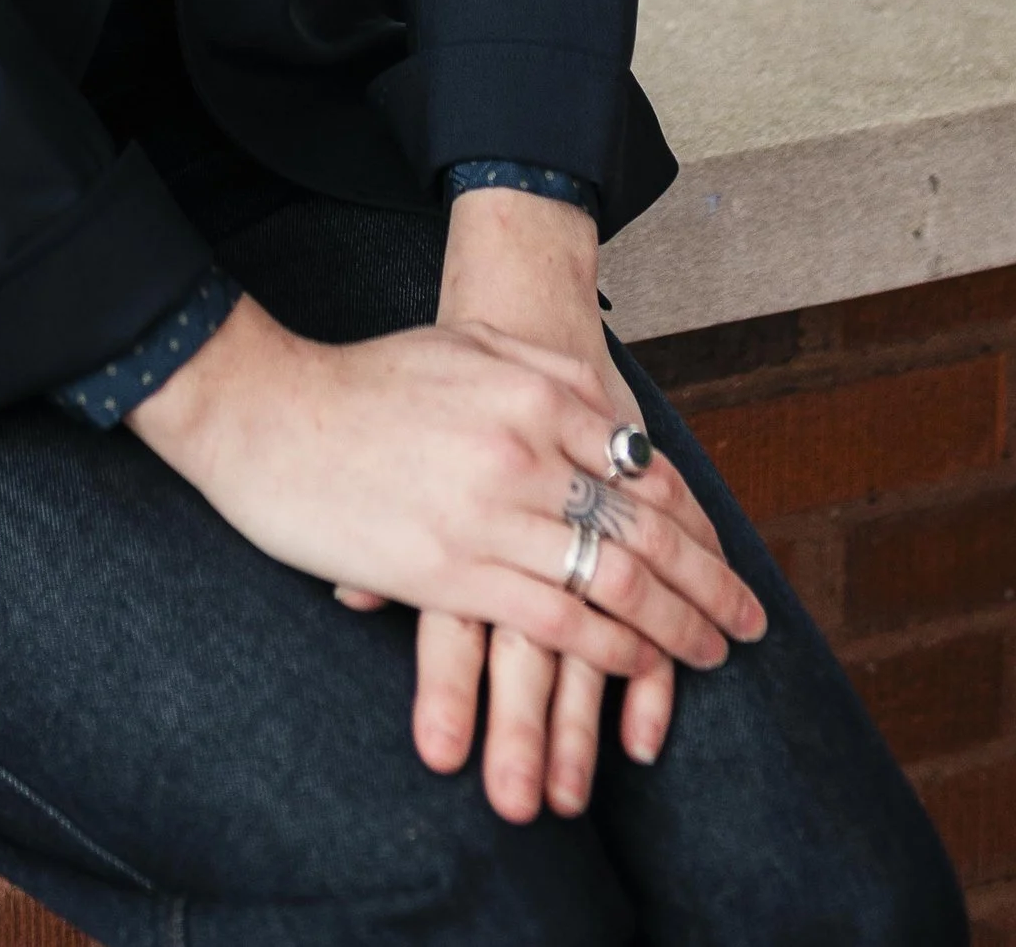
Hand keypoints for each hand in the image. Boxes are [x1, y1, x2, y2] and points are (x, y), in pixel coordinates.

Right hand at [125, 260, 761, 719]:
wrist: (267, 412)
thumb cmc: (362, 381)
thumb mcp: (463, 349)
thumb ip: (536, 371)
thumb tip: (602, 402)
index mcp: (533, 392)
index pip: (643, 467)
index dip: (694, 521)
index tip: (725, 556)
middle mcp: (525, 450)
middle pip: (645, 525)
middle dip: (708, 581)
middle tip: (747, 620)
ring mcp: (490, 511)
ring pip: (613, 577)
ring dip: (674, 623)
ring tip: (710, 653)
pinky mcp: (451, 568)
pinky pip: (556, 616)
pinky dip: (609, 647)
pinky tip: (639, 666)